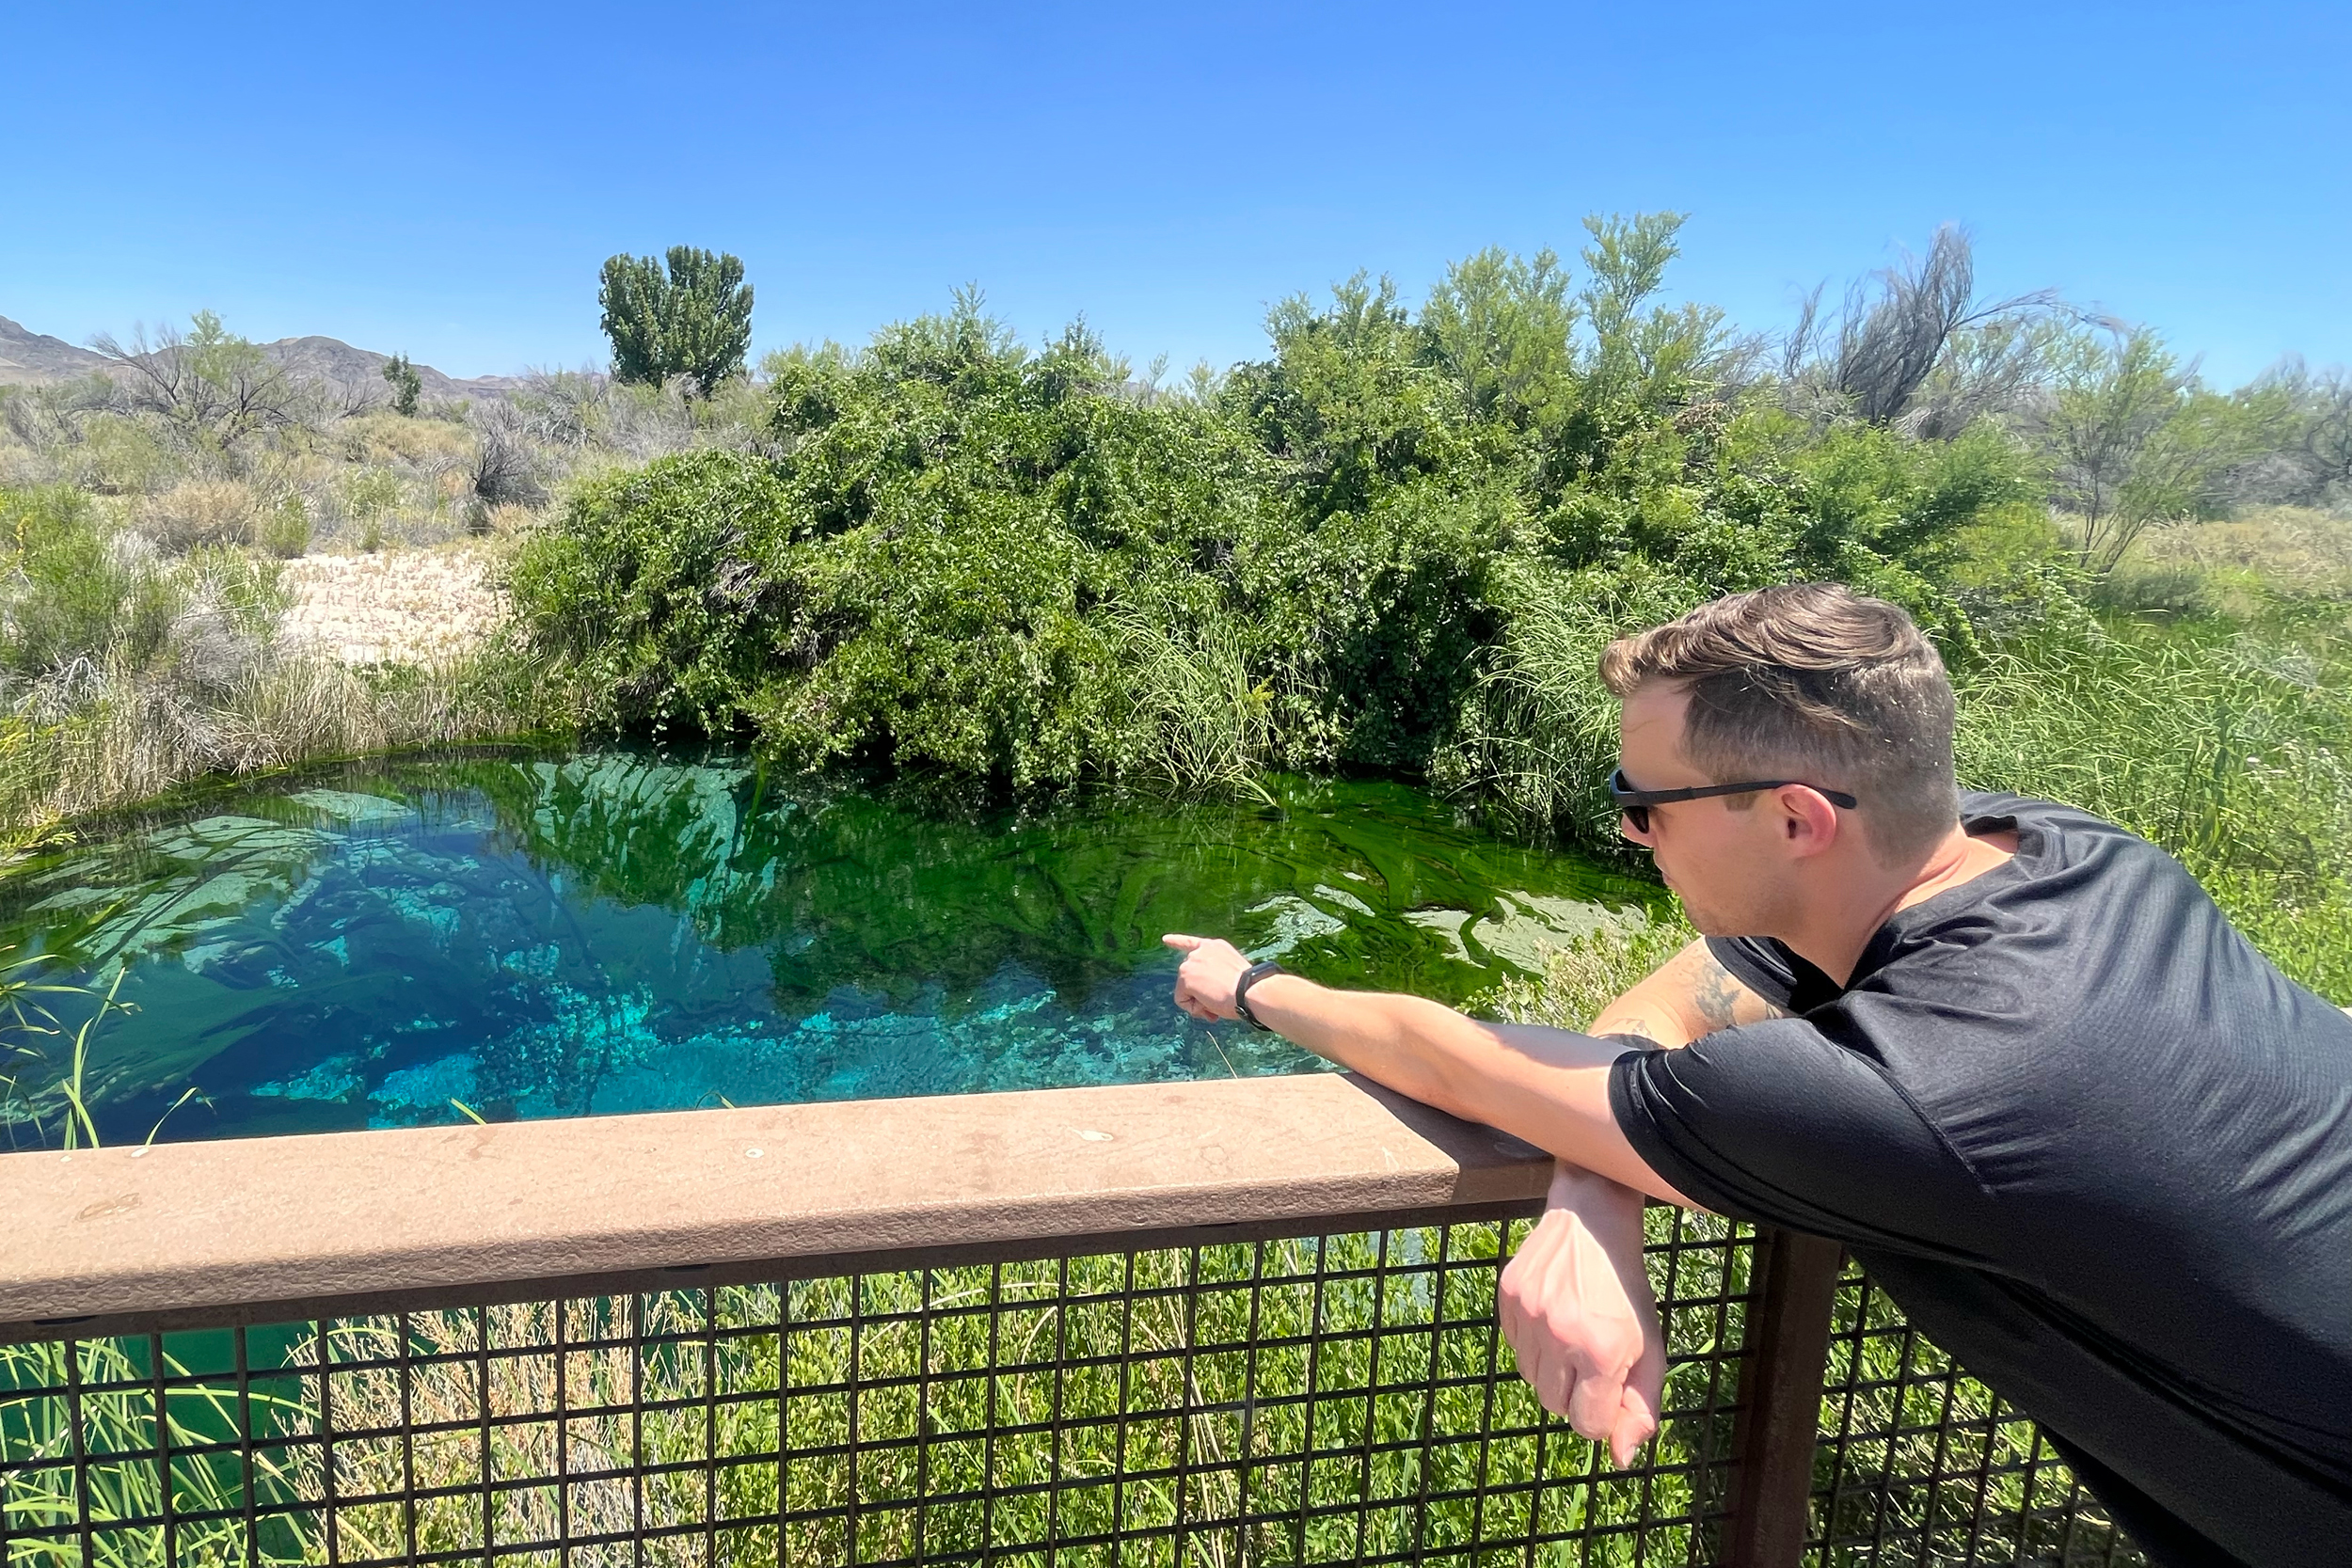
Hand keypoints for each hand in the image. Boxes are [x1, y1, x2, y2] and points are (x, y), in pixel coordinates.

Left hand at [1162, 934, 1249, 1021]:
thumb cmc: (1247, 987)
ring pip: (1185, 990)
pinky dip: (1193, 1008)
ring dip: (1198, 1002)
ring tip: (1216, 1005)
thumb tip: (1205, 999)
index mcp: (1215, 946)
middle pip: (1188, 976)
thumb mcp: (1231, 973)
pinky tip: (1208, 1005)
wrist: (1248, 990)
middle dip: (1198, 993)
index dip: (1176, 941)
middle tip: (1216, 1006)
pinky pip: (1182, 1000)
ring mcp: (1190, 963)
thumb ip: (1214, 977)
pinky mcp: (1185, 978)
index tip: (1164, 939)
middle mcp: (1200, 951)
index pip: (1191, 943)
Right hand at [1498, 1162, 1664, 1466]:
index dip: (1603, 1412)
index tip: (1611, 1384)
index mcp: (1602, 1352)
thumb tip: (1620, 1458)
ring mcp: (1529, 1314)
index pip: (1587, 1424)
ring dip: (1553, 1370)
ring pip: (1531, 1379)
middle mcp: (1560, 1335)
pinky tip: (1553, 1317)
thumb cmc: (1627, 1290)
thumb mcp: (1650, 1348)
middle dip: (1576, 1393)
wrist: (1593, 1220)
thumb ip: (1641, 1407)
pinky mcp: (1507, 1296)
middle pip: (1555, 1405)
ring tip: (1573, 1335)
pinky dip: (1533, 1344)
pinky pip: (1514, 1347)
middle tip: (1592, 1359)